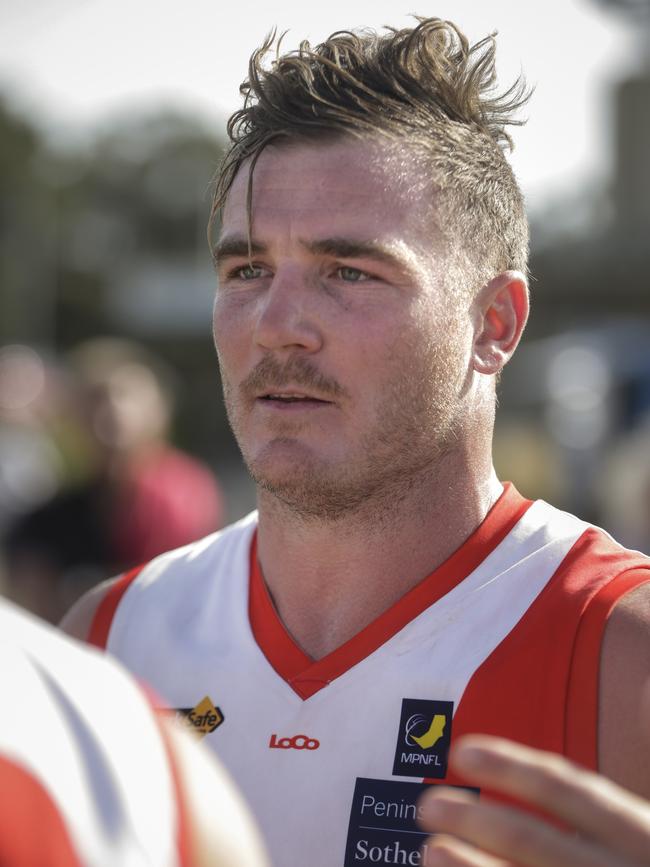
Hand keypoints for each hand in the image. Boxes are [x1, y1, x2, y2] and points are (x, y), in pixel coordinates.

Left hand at [418, 734, 649, 865]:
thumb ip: (594, 821)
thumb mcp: (637, 839)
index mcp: (641, 833)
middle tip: (428, 805)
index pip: (566, 788)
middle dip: (473, 819)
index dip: (510, 765)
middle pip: (533, 839)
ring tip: (430, 850)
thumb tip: (518, 783)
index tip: (462, 750)